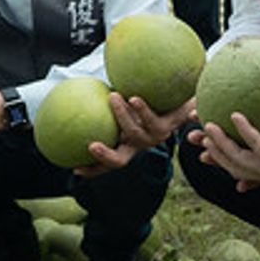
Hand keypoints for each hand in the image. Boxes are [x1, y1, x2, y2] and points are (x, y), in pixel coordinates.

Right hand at [80, 94, 194, 175]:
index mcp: (127, 143)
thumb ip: (107, 101)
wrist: (183, 96)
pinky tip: (134, 98)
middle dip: (105, 157)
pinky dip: (142, 110)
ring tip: (113, 97)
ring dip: (122, 115)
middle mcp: (140, 144)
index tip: (75, 169)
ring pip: (134, 133)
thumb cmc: (150, 97)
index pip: (108, 161)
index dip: (93, 170)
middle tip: (90, 146)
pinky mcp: (168, 126)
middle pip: (121, 160)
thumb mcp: (126, 101)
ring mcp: (154, 137)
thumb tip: (79, 91)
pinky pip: (152, 119)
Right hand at [195, 93, 259, 191]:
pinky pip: (259, 147)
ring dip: (220, 145)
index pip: (240, 162)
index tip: (202, 142)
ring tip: (207, 127)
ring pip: (238, 162)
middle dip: (211, 152)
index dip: (218, 155)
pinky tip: (235, 116)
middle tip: (194, 136)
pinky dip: (246, 132)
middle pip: (231, 165)